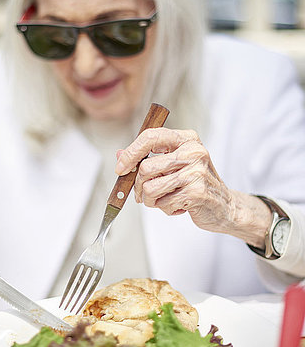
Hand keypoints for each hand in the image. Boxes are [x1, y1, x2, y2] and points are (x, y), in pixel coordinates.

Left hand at [115, 128, 270, 244]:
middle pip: (145, 168)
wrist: (225, 206)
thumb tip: (120, 155)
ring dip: (151, 201)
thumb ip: (148, 158)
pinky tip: (179, 205)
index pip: (150, 137)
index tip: (120, 168)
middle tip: (145, 194)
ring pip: (151, 188)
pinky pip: (164, 203)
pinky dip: (166, 209)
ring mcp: (196, 171)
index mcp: (186, 139)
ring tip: (164, 200)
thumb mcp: (173, 166)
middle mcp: (193, 151)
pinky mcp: (198, 192)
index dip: (130, 153)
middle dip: (139, 186)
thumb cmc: (195, 184)